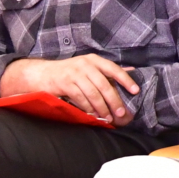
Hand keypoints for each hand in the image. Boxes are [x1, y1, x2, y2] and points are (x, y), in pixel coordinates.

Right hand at [3, 55, 139, 125]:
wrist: (43, 74)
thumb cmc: (70, 71)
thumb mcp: (89, 67)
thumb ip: (108, 70)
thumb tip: (132, 70)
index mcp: (94, 60)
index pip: (113, 69)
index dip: (126, 80)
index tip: (136, 91)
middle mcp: (85, 64)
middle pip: (104, 84)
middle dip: (114, 100)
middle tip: (120, 113)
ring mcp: (74, 73)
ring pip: (92, 93)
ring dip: (101, 108)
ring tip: (107, 118)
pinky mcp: (64, 83)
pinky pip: (80, 98)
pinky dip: (88, 108)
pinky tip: (93, 115)